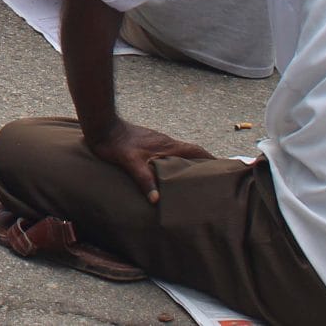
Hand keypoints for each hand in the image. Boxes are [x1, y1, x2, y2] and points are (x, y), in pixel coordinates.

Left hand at [85, 120, 213, 203]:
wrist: (101, 126)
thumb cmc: (115, 143)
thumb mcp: (130, 162)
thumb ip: (144, 179)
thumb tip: (156, 200)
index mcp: (167, 146)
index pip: (196, 151)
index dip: (211, 159)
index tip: (224, 169)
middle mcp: (165, 142)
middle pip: (191, 152)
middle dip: (203, 164)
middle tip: (212, 180)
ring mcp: (156, 141)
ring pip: (179, 153)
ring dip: (188, 163)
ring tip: (193, 179)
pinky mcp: (147, 142)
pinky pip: (167, 152)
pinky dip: (174, 161)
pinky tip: (169, 172)